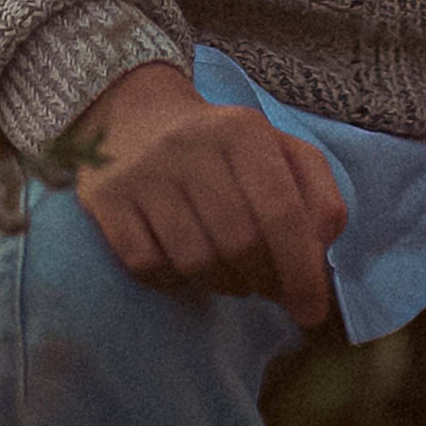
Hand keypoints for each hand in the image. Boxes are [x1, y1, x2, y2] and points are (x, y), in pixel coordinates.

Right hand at [69, 61, 346, 331]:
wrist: (134, 114)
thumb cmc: (222, 146)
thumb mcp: (278, 152)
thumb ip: (315, 197)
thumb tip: (318, 259)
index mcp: (244, 130)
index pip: (282, 211)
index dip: (302, 270)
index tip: (310, 311)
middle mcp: (192, 145)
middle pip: (240, 245)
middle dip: (262, 280)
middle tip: (264, 284)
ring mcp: (144, 173)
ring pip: (196, 263)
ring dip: (222, 283)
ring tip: (229, 271)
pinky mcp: (107, 200)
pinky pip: (149, 268)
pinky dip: (174, 281)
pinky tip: (183, 264)